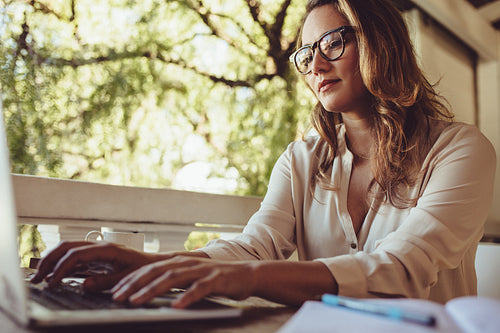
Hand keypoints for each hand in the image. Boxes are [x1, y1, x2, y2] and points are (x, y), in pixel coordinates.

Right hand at [31, 241, 157, 290]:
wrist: (156, 264)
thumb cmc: (145, 270)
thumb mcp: (127, 278)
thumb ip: (107, 281)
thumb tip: (85, 284)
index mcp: (107, 249)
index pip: (76, 255)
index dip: (61, 268)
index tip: (52, 283)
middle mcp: (100, 245)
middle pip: (67, 246)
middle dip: (49, 261)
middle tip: (36, 279)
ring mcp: (97, 248)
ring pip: (68, 248)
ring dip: (52, 260)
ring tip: (40, 277)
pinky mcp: (97, 255)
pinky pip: (74, 255)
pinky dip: (61, 263)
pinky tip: (54, 275)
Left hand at [110, 256, 256, 307]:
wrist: (247, 274)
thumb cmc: (216, 279)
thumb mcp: (191, 277)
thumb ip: (173, 281)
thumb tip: (149, 291)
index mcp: (179, 262)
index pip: (150, 268)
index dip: (131, 279)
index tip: (115, 291)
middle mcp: (187, 263)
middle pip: (156, 271)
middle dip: (134, 284)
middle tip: (117, 297)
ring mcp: (201, 270)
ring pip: (172, 278)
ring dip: (152, 290)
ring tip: (137, 301)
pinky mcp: (215, 280)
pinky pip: (199, 289)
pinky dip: (186, 297)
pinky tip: (176, 306)